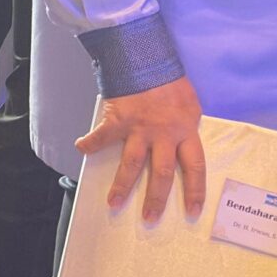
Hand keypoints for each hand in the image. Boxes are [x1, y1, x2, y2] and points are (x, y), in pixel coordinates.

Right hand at [75, 75, 206, 221]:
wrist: (149, 59)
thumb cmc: (171, 81)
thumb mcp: (189, 104)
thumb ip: (186, 125)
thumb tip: (183, 141)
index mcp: (185, 131)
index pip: (194, 167)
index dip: (195, 191)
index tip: (193, 211)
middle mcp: (163, 135)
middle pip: (161, 174)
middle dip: (156, 199)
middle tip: (150, 218)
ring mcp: (139, 129)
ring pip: (132, 165)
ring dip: (122, 186)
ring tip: (113, 203)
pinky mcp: (119, 119)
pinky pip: (102, 135)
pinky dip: (90, 143)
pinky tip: (81, 149)